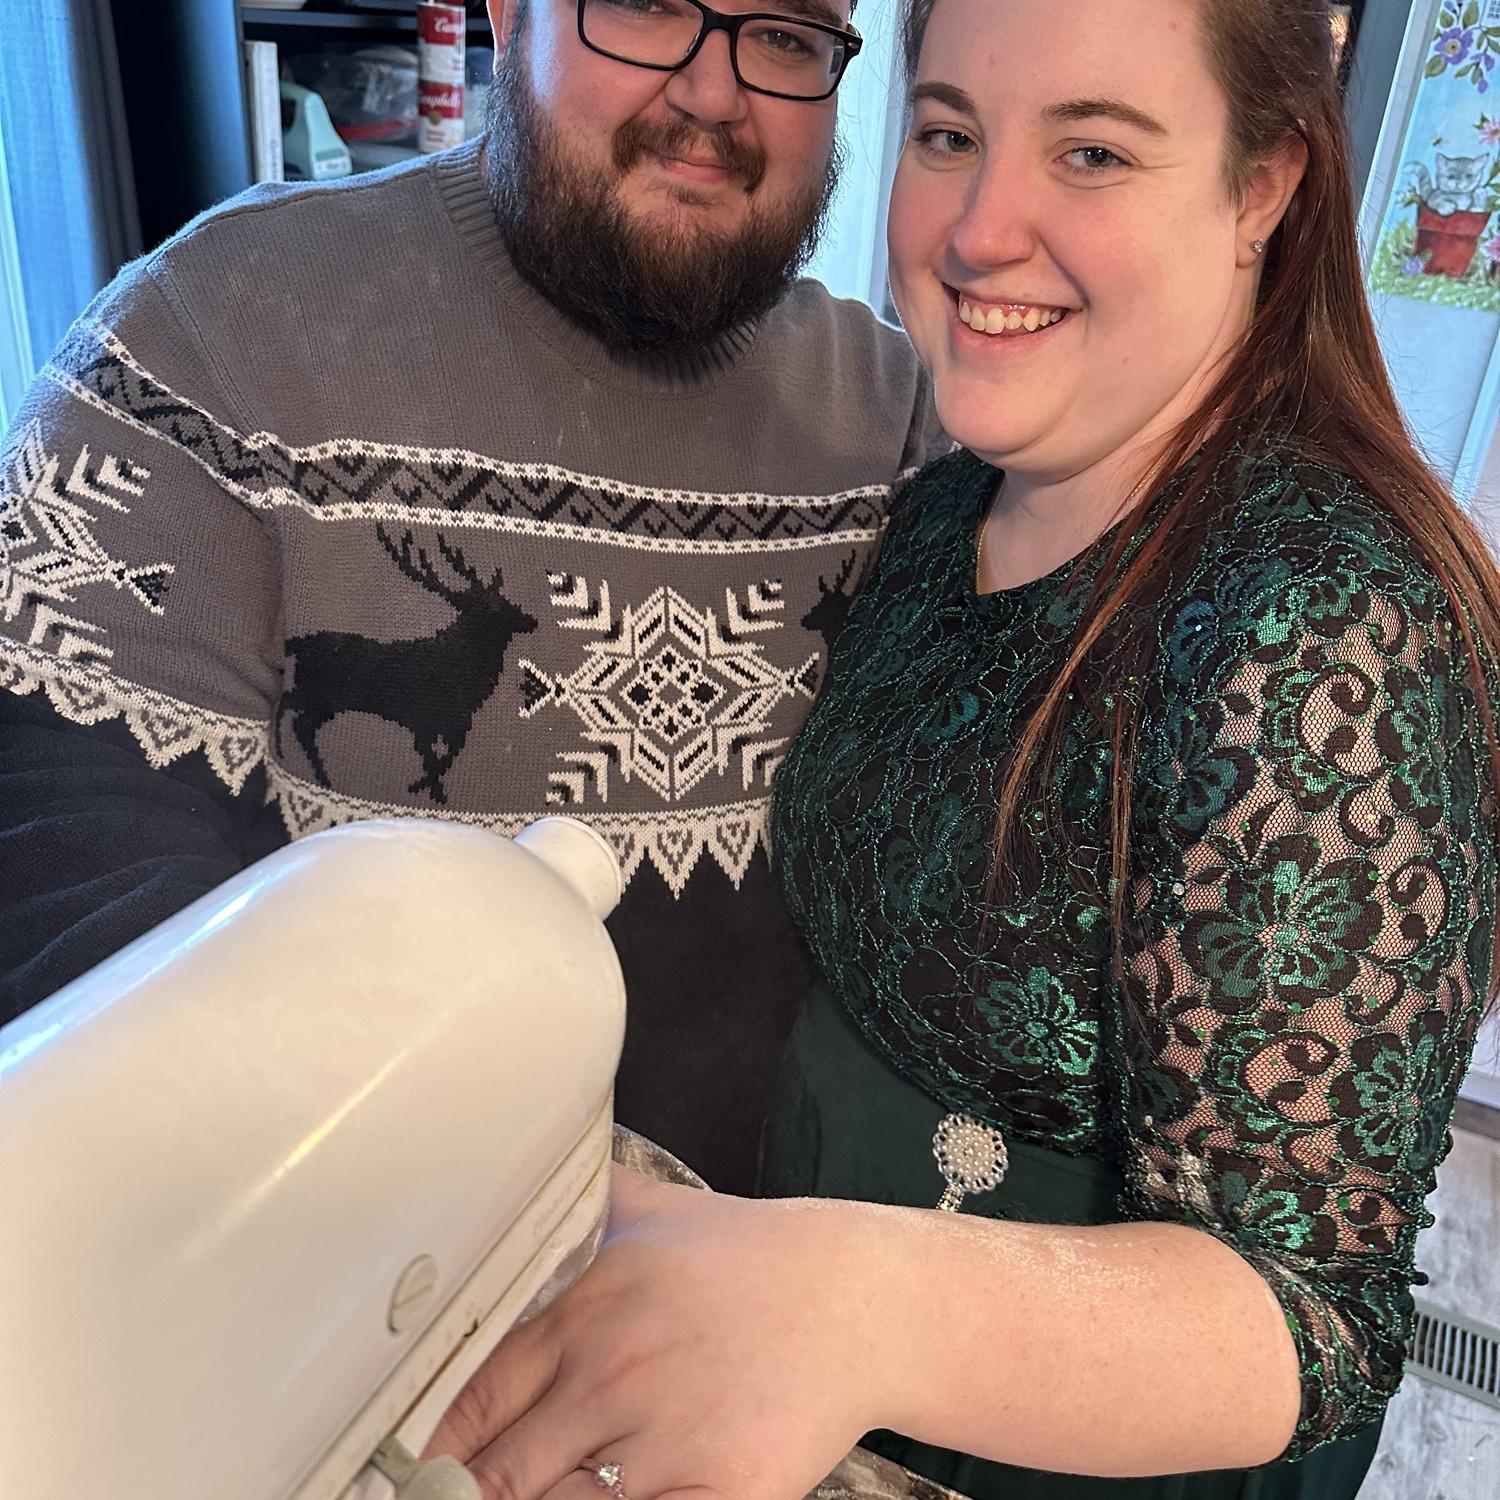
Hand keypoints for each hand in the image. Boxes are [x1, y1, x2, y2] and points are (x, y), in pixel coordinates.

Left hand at [424, 1165, 887, 1499]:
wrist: (859, 1298)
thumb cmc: (747, 1259)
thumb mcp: (652, 1210)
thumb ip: (576, 1201)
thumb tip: (511, 1168)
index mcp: (585, 1306)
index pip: (467, 1394)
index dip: (425, 1442)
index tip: (398, 1465)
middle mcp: (615, 1369)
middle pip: (495, 1471)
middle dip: (467, 1495)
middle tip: (445, 1496)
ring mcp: (667, 1435)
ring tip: (551, 1485)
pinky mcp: (723, 1491)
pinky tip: (608, 1499)